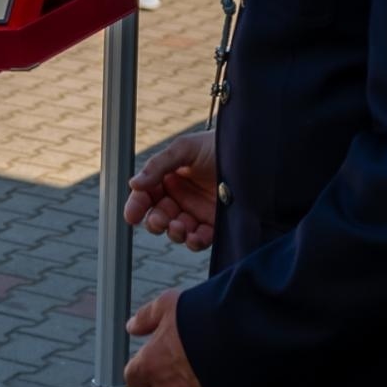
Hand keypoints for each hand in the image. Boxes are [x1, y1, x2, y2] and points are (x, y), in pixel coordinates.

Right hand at [125, 130, 215, 250]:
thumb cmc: (218, 145)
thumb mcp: (185, 148)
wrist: (254, 153)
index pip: (146, 195)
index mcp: (168, 177)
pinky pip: (200, 238)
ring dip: (174, 233)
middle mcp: (181, 196)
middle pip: (158, 216)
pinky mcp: (215, 224)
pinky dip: (195, 241)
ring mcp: (197, 211)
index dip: (136, 205)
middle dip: (156, 222)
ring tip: (179, 228)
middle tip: (161, 221)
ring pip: (177, 230)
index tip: (132, 216)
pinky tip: (195, 236)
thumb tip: (134, 184)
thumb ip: (158, 165)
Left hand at [125, 289, 229, 386]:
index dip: (139, 372)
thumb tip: (132, 327)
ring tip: (195, 380)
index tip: (147, 364)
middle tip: (173, 369)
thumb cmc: (199, 316)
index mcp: (150, 364)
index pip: (132, 379)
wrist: (239, 332)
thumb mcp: (167, 305)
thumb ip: (146, 317)